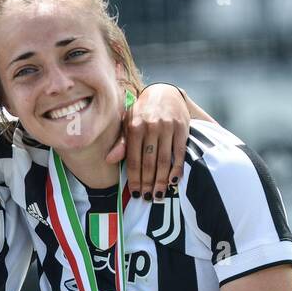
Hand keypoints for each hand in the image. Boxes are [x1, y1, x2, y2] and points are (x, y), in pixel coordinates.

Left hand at [105, 84, 190, 203]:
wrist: (164, 92)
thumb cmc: (141, 112)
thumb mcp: (127, 123)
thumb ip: (121, 142)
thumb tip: (109, 160)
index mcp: (134, 126)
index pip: (133, 159)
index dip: (134, 178)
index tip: (136, 193)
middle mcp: (151, 126)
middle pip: (149, 162)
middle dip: (148, 183)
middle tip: (148, 198)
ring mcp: (167, 127)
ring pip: (164, 160)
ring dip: (161, 180)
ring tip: (159, 195)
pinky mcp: (182, 128)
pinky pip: (179, 153)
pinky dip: (177, 168)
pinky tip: (173, 181)